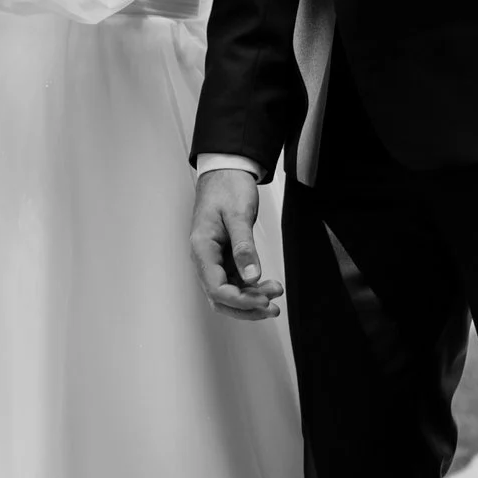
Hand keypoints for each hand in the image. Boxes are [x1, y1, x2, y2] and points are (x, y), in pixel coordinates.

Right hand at [189, 169, 282, 320]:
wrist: (226, 170)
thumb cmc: (227, 186)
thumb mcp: (238, 214)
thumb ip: (244, 246)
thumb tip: (252, 277)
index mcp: (202, 248)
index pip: (216, 289)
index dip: (240, 300)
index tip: (263, 299)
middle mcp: (205, 258)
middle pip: (220, 297)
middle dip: (246, 307)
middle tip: (272, 307)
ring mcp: (215, 258)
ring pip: (229, 292)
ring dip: (251, 299)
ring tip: (275, 297)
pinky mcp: (225, 256)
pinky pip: (235, 280)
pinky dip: (251, 287)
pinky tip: (268, 286)